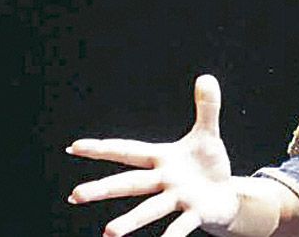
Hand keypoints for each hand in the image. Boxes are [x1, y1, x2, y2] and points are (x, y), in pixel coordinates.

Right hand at [67, 75, 240, 236]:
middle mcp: (164, 181)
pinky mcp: (195, 213)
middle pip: (130, 183)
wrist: (225, 196)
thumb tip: (206, 77)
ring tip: (109, 233)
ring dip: (130, 220)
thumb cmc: (209, 165)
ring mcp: (177, 199)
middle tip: (74, 195)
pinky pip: (182, 226)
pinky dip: (173, 235)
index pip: (128, 151)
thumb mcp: (208, 133)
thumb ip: (206, 107)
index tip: (74, 147)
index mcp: (162, 159)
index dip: (102, 149)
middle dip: (102, 189)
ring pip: (150, 208)